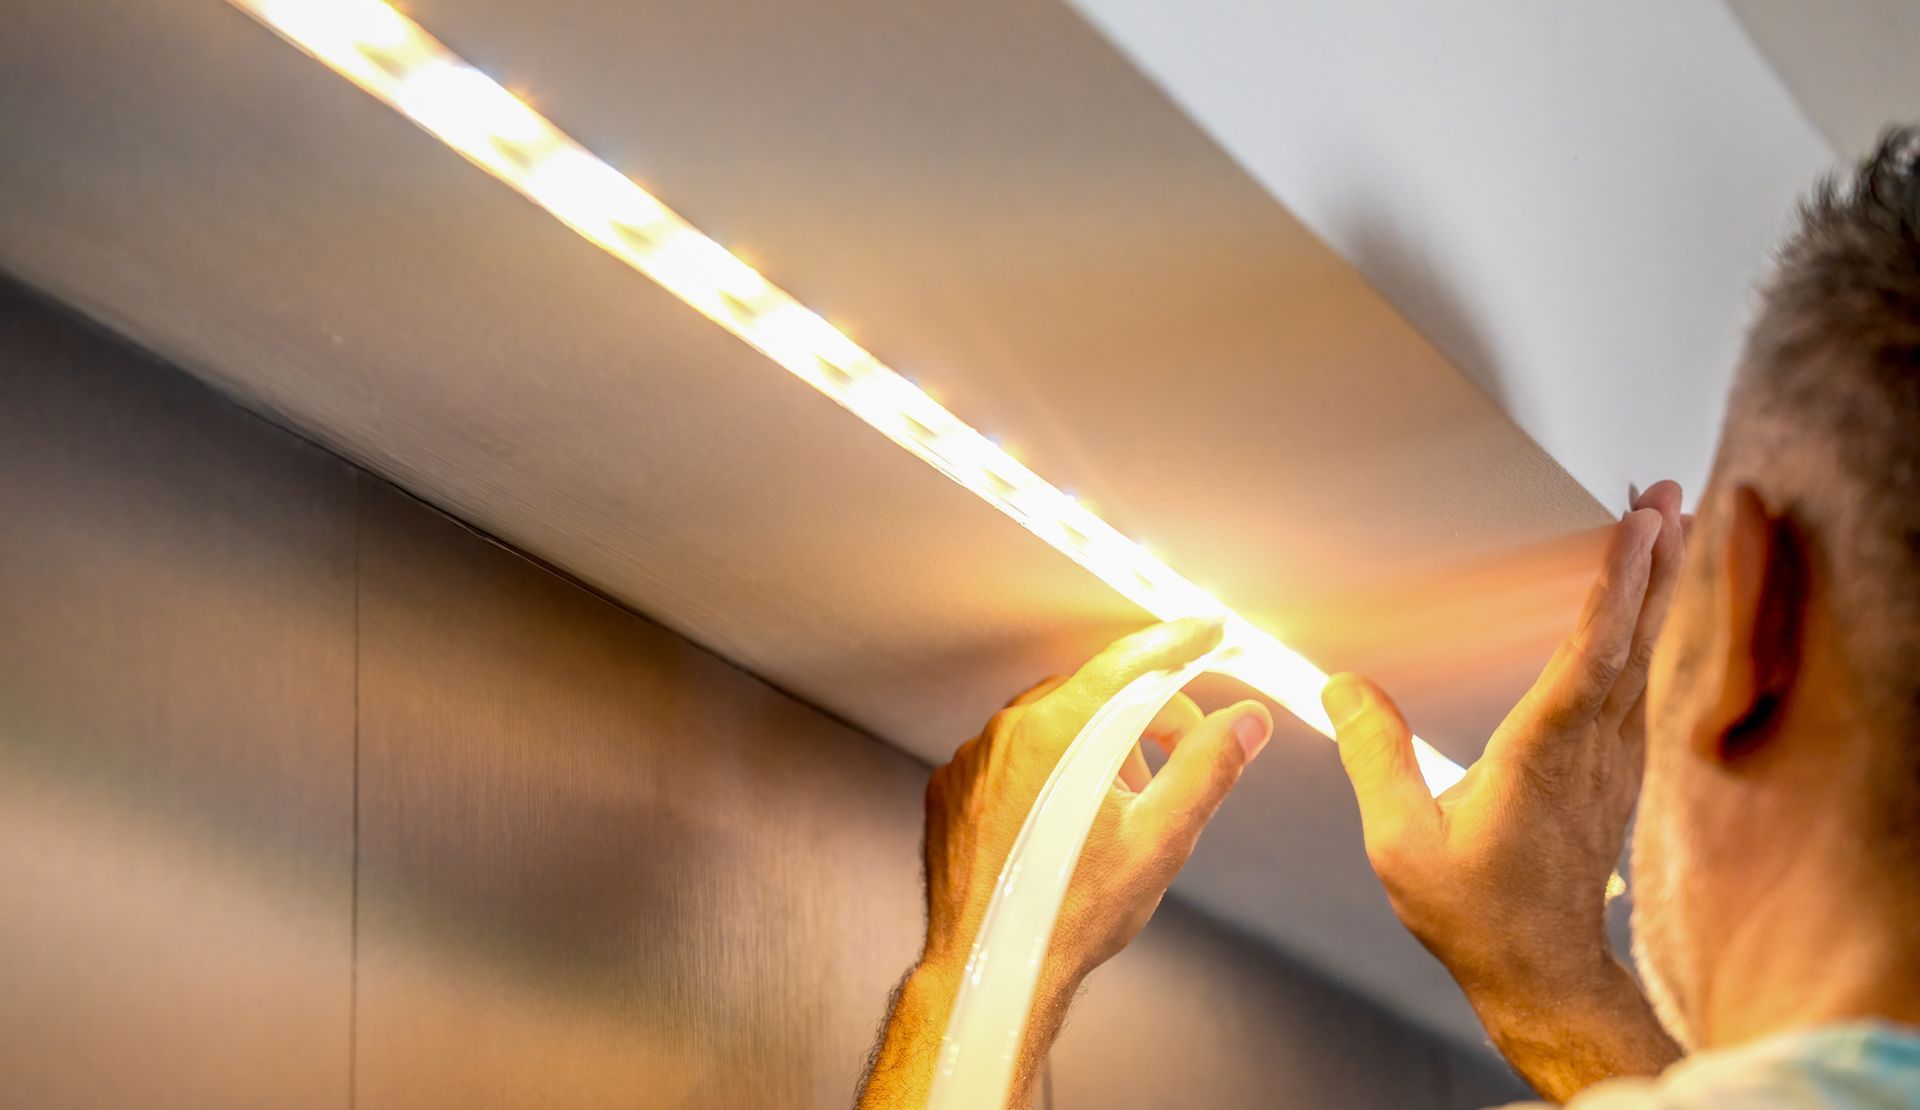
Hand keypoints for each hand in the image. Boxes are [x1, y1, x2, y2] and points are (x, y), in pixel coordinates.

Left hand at [860, 618, 1273, 1107]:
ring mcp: (972, 760)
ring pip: (1051, 725)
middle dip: (1145, 715)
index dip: (1178, 643)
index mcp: (1058, 734)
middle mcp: (1006, 733)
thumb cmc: (1068, 918)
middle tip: (1181, 755)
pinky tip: (1069, 821)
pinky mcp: (951, 789)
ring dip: (1096, 746)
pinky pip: (1010, 756)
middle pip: (1093, 694)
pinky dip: (1047, 771)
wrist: (991, 971)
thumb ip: (1208, 769)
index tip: (1209, 632)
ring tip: (1124, 805)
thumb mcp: (1161, 841)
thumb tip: (1245, 723)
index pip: (1129, 664)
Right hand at [1323, 482, 1687, 1099]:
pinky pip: (1639, 682)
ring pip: (1645, 656)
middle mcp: (1591, 748)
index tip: (1638, 523)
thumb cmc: (1476, 914)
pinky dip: (1645, 630)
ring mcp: (1613, 761)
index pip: (1592, 652)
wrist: (1544, 974)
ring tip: (1662, 525)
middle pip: (1635, 637)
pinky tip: (1643, 609)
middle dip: (1653, 560)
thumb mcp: (1400, 840)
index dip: (1618, 583)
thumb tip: (1341, 685)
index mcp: (1544, 754)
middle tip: (1662, 494)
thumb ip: (1373, 755)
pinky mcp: (1615, 772)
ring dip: (1656, 587)